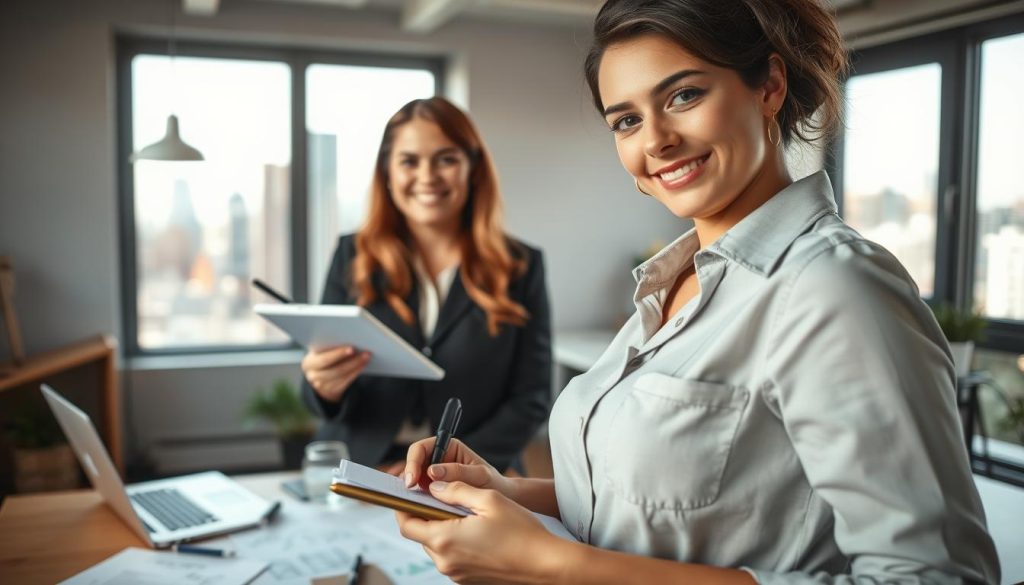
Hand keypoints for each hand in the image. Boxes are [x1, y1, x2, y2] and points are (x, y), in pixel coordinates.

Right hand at [300, 345, 370, 402]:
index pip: (324, 359)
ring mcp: (321, 386)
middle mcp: (313, 376)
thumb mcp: (321, 352)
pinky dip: (356, 372)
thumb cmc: (323, 358)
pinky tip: (363, 365)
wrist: (318, 377)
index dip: (338, 354)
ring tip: (367, 357)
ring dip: (356, 366)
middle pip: (335, 370)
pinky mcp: (332, 392)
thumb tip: (351, 339)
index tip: (352, 348)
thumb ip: (329, 347)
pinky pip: (346, 382)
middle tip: (366, 353)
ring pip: (342, 376)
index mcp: (308, 363)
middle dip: (352, 361)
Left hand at [396, 481, 560, 583]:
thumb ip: (456, 490)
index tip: (410, 494)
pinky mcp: (468, 580)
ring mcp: (457, 574)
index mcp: (445, 540)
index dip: (404, 507)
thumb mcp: (488, 499)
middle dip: (427, 516)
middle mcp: (446, 562)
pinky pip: (453, 557)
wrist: (546, 565)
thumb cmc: (522, 533)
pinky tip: (478, 532)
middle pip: (421, 535)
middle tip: (444, 499)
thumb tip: (435, 486)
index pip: (407, 524)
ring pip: (437, 547)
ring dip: (444, 529)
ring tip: (466, 515)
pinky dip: (457, 543)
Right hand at [402, 438, 513, 497]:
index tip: (412, 480)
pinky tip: (419, 510)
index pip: (421, 449)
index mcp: (449, 448)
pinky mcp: (434, 494)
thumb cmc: (495, 484)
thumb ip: (458, 472)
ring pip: (414, 481)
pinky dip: (418, 502)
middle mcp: (439, 461)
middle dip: (408, 477)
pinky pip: (420, 495)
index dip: (412, 462)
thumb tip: (432, 472)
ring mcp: (435, 478)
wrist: (504, 501)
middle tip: (408, 493)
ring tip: (411, 503)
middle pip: (413, 465)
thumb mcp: (481, 476)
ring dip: (411, 491)